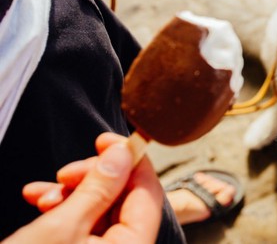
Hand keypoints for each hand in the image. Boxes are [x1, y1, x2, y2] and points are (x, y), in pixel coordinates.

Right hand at [3, 133, 162, 243]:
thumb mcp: (62, 226)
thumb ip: (98, 187)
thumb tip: (123, 152)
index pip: (148, 194)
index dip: (131, 162)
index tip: (108, 140)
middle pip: (125, 201)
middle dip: (94, 179)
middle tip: (65, 172)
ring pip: (101, 212)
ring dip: (72, 194)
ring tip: (41, 194)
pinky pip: (84, 227)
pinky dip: (63, 211)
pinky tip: (36, 201)